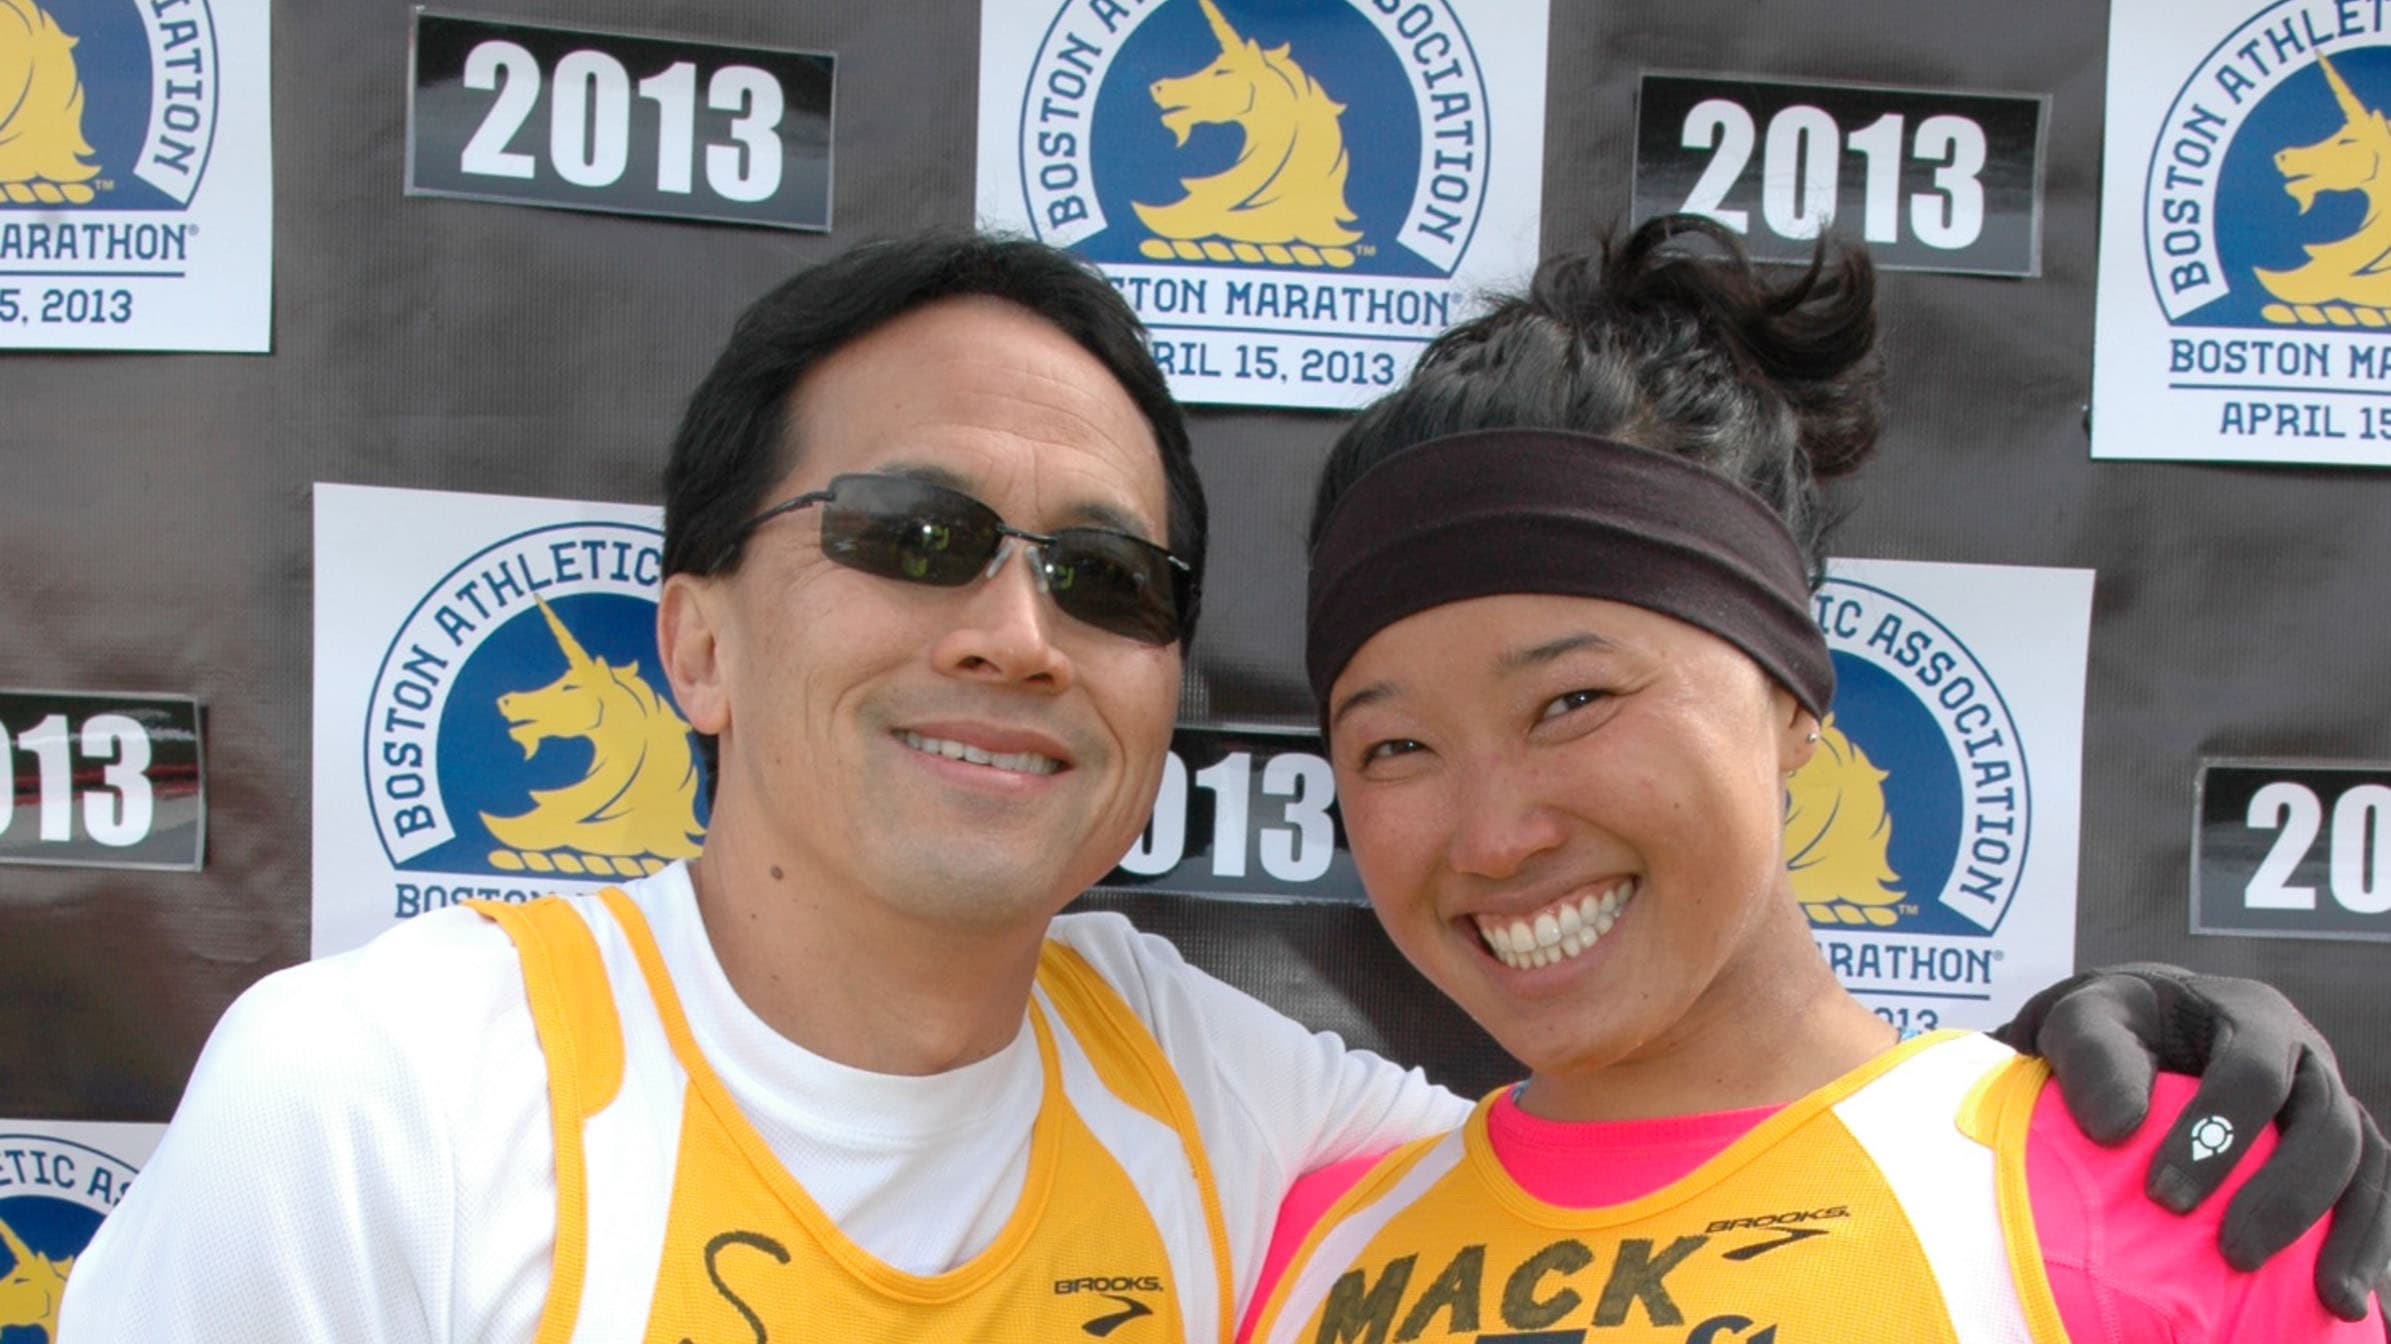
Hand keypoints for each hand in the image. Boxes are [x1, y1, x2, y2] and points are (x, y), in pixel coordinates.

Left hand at [1994, 962, 2389, 1321]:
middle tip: (2235, 1255)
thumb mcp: (2082, 1021)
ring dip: (2350, 1231)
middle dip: (2286, 1194)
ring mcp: (2329, 1101)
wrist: (2141, 1032)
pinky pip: (2372, 1192)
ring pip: (2364, 1162)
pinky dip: (2366, 1242)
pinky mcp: (2338, 1148)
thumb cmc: (2110, 1030)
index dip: (2218, 1133)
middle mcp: (2305, 1056)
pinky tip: (2345, 1298)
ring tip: (2329, 1298)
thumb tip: (2116, 1128)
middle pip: (2326, 1123)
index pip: (2253, 1072)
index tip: (2164, 1196)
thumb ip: (2092, 1058)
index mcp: (2249, 1015)